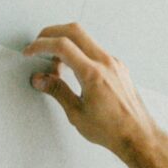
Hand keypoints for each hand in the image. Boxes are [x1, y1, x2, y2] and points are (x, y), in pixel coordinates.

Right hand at [25, 22, 159, 163]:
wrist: (138, 136)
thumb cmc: (112, 130)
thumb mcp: (77, 114)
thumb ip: (57, 92)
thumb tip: (40, 79)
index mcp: (93, 74)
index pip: (62, 46)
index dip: (41, 45)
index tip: (30, 51)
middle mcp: (105, 63)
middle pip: (74, 31)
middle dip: (52, 33)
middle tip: (39, 45)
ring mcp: (114, 63)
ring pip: (86, 39)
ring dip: (66, 45)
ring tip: (56, 68)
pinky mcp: (118, 67)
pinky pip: (95, 50)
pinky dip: (80, 53)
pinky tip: (74, 71)